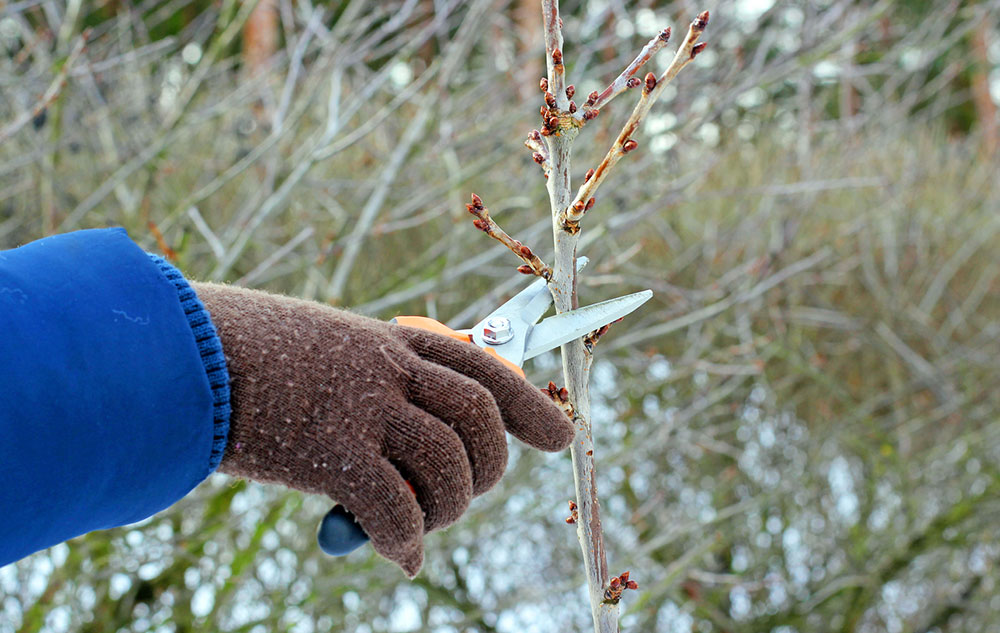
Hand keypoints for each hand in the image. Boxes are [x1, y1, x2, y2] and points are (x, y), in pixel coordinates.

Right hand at [192, 282, 574, 575]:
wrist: (173, 350)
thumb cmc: (238, 357)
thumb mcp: (316, 358)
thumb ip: (363, 403)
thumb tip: (389, 487)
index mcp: (385, 342)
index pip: (478, 366)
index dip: (527, 403)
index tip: (561, 435)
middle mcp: (385, 368)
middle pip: (478, 416)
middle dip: (490, 465)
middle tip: (466, 495)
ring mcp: (361, 406)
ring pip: (448, 464)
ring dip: (448, 508)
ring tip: (423, 527)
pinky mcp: (330, 450)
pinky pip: (396, 506)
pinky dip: (407, 538)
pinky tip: (401, 556)